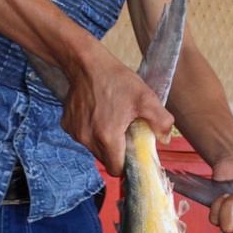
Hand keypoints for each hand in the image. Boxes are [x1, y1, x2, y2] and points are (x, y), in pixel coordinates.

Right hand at [61, 47, 173, 176]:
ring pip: (94, 149)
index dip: (127, 164)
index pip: (116, 169)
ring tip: (111, 119)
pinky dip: (91, 131)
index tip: (133, 152)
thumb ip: (161, 121)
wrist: (86, 63)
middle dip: (117, 151)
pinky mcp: (67, 125)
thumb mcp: (146, 97)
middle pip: (106, 159)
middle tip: (125, 132)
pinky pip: (83, 137)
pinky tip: (98, 113)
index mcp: (107, 136)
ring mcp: (75, 132)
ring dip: (104, 141)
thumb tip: (164, 139)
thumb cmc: (116, 79)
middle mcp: (88, 138)